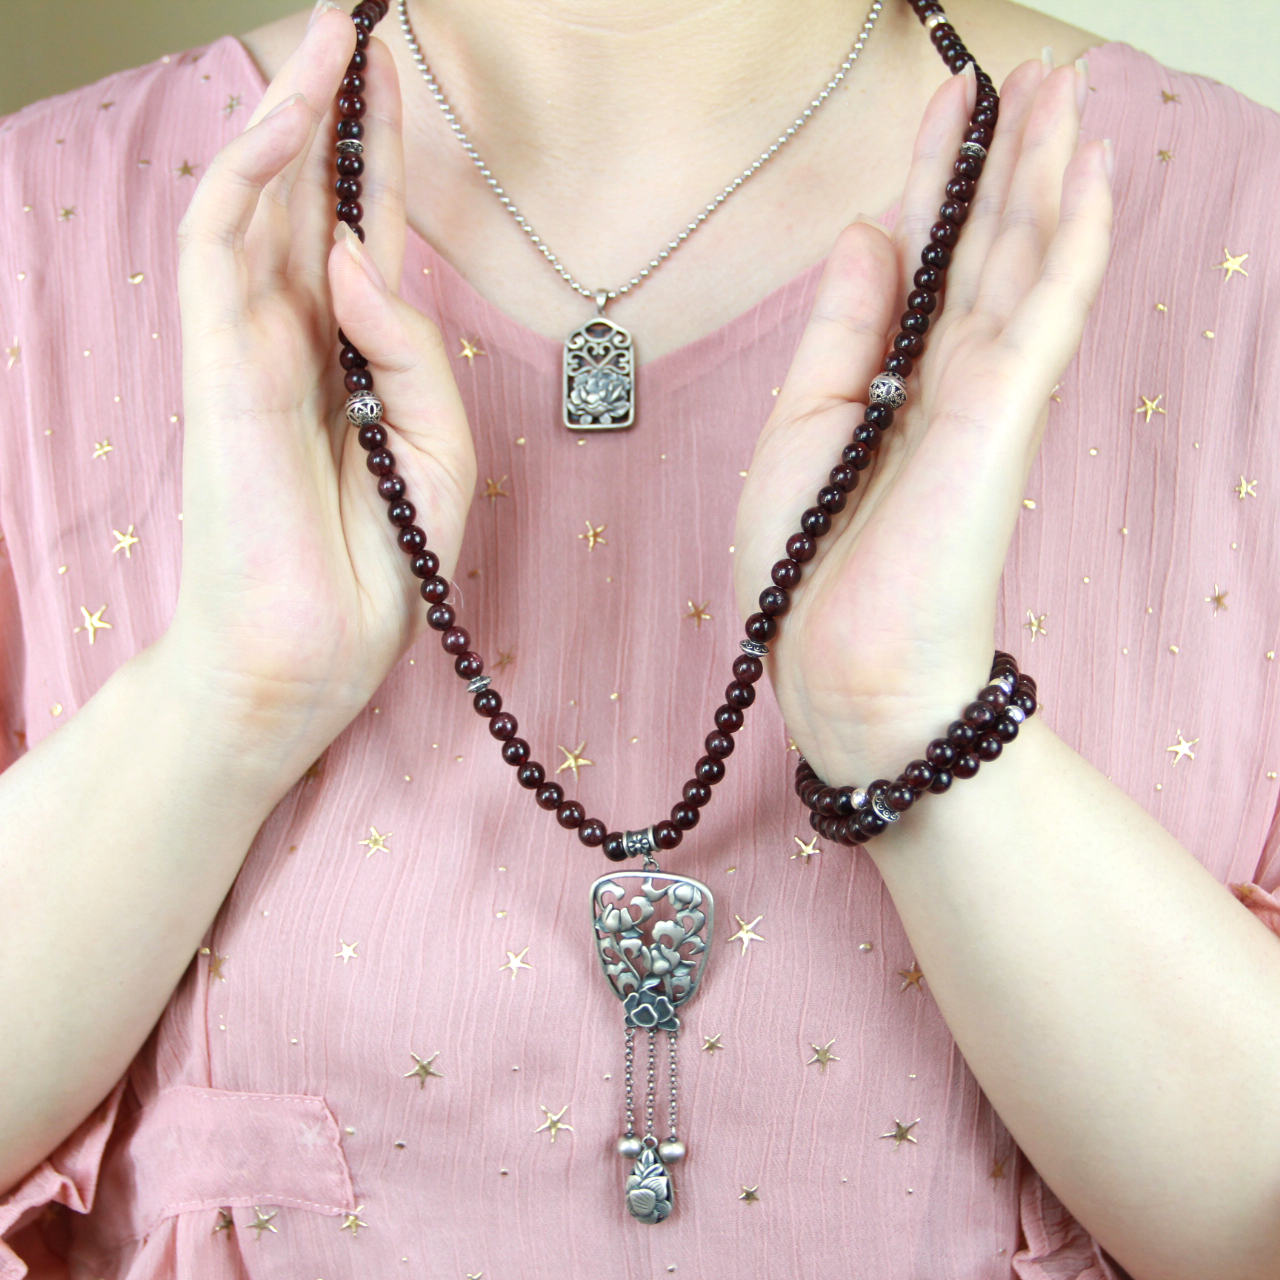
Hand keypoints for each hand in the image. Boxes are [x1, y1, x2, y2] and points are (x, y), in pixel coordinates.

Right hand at [166, 5, 475, 746]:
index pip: (364, 236)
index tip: (397, 79)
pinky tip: (294, 112)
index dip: (380, 155)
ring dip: (292, 112)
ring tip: (329, 31)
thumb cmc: (372, 565)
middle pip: (310, 200)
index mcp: (348, 363)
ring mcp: (248, 344)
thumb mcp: (436, 450)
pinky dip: (251, 171)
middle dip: (334, 110)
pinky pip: (220, 241)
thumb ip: (413, 347)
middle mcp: (296, 339)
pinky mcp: (215, 361)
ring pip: (259, 199)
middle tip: (354, 20)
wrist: (310, 653)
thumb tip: (359, 250)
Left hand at [733, 55, 1112, 785]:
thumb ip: (841, 328)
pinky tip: (1092, 176)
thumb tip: (866, 228)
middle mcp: (949, 378)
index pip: (923, 255)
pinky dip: (1073, 241)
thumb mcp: (802, 425)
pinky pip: (1049, 310)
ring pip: (1028, 258)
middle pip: (986, 243)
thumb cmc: (814, 569)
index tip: (948, 102)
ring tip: (1070, 89)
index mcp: (895, 381)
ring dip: (1051, 171)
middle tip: (1033, 68)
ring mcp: (986, 394)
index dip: (936, 175)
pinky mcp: (1006, 416)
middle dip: (1008, 154)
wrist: (842, 667)